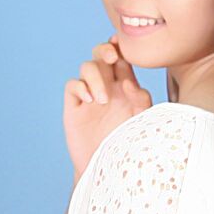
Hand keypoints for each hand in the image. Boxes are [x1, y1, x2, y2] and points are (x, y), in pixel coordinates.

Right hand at [63, 34, 152, 179]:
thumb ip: (141, 100)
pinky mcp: (75, 107)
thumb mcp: (141, 121)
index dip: (121, 48)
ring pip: (87, 67)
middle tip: (112, 58)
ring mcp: (90, 95)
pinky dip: (80, 87)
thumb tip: (128, 82)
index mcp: (125, 86)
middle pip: (101, 56)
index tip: (124, 46)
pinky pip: (72, 86)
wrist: (108, 167)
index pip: (122, 59)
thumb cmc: (128, 143)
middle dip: (105, 50)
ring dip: (95, 76)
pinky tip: (90, 100)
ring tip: (102, 100)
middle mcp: (107, 87)